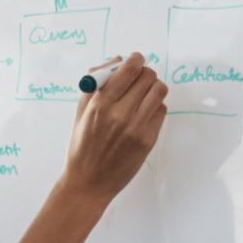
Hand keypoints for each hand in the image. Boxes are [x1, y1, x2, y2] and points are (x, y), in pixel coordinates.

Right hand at [62, 53, 166, 202]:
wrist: (88, 183)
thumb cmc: (81, 147)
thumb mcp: (80, 112)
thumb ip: (97, 83)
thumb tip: (119, 60)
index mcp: (100, 104)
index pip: (129, 68)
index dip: (136, 59)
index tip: (135, 61)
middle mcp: (120, 114)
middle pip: (148, 76)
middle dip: (144, 74)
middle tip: (138, 81)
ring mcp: (136, 127)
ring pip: (159, 90)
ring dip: (153, 88)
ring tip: (143, 96)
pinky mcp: (148, 140)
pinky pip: (161, 110)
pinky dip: (154, 107)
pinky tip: (143, 115)